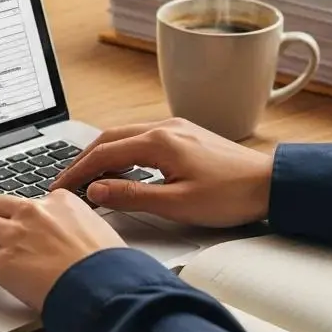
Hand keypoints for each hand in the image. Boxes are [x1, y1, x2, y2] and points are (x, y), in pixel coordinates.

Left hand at [0, 191, 124, 310]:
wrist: (106, 286)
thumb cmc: (113, 269)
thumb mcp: (105, 237)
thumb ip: (87, 234)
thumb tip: (90, 246)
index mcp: (62, 202)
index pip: (34, 201)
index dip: (22, 213)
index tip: (18, 221)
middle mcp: (35, 212)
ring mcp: (15, 236)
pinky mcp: (2, 263)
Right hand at [51, 118, 273, 227]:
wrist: (271, 184)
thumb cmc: (231, 196)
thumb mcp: (177, 204)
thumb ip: (131, 196)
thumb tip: (95, 191)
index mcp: (159, 142)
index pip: (104, 154)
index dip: (77, 172)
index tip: (60, 187)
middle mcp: (164, 127)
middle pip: (109, 138)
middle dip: (83, 160)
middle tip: (66, 181)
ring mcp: (175, 128)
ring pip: (124, 136)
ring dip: (102, 154)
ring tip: (86, 176)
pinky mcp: (184, 135)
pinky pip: (141, 138)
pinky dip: (122, 151)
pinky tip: (120, 167)